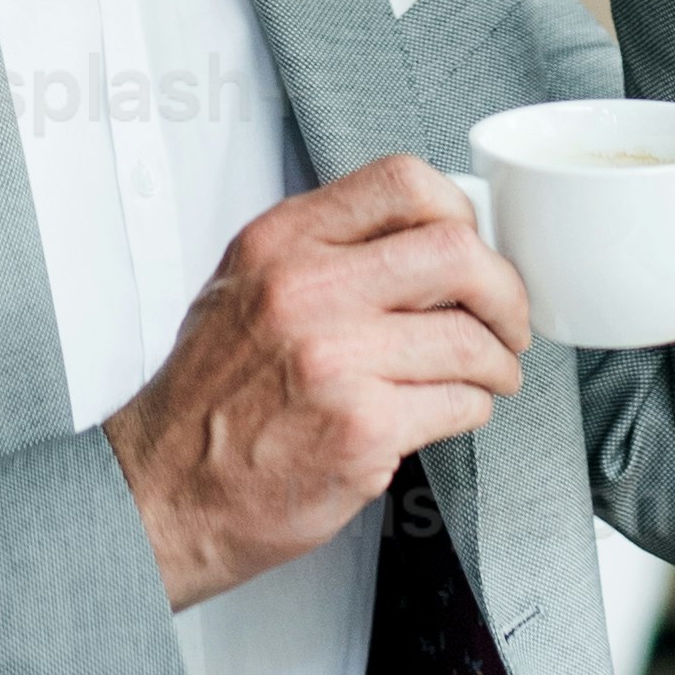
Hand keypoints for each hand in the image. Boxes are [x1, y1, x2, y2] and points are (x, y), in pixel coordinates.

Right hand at [105, 157, 527, 612]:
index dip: (461, 212)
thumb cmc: (209, 398)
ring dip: (496, 363)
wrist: (165, 492)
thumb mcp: (245, 285)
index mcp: (282, 242)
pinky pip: (459, 405)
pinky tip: (451, 412)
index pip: (404, 182)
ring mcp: (335, 361)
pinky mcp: (362, 431)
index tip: (473, 244)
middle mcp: (306, 291)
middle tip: (508, 319)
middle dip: (504, 291)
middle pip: (456, 252)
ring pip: (470, 339)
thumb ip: (325, 249)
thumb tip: (427, 234)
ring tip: (488, 375)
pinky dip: (471, 410)